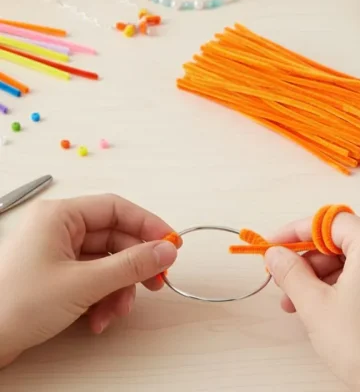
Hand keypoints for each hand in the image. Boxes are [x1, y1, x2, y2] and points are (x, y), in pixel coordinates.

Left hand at [0, 194, 178, 367]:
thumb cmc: (17, 305)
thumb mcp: (83, 284)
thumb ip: (131, 265)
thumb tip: (167, 250)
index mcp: (60, 216)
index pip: (117, 208)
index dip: (148, 225)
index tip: (171, 244)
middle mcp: (59, 229)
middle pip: (114, 238)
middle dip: (134, 266)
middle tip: (156, 283)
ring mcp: (56, 254)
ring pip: (106, 263)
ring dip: (118, 289)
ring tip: (116, 313)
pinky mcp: (55, 277)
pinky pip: (92, 279)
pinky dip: (102, 299)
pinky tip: (98, 321)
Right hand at [264, 212, 359, 391]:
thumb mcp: (315, 306)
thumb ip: (290, 272)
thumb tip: (275, 253)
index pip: (330, 222)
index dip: (296, 232)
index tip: (274, 244)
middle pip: (344, 241)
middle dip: (311, 263)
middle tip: (286, 285)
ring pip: (358, 259)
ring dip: (327, 278)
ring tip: (302, 305)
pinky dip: (350, 284)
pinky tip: (329, 307)